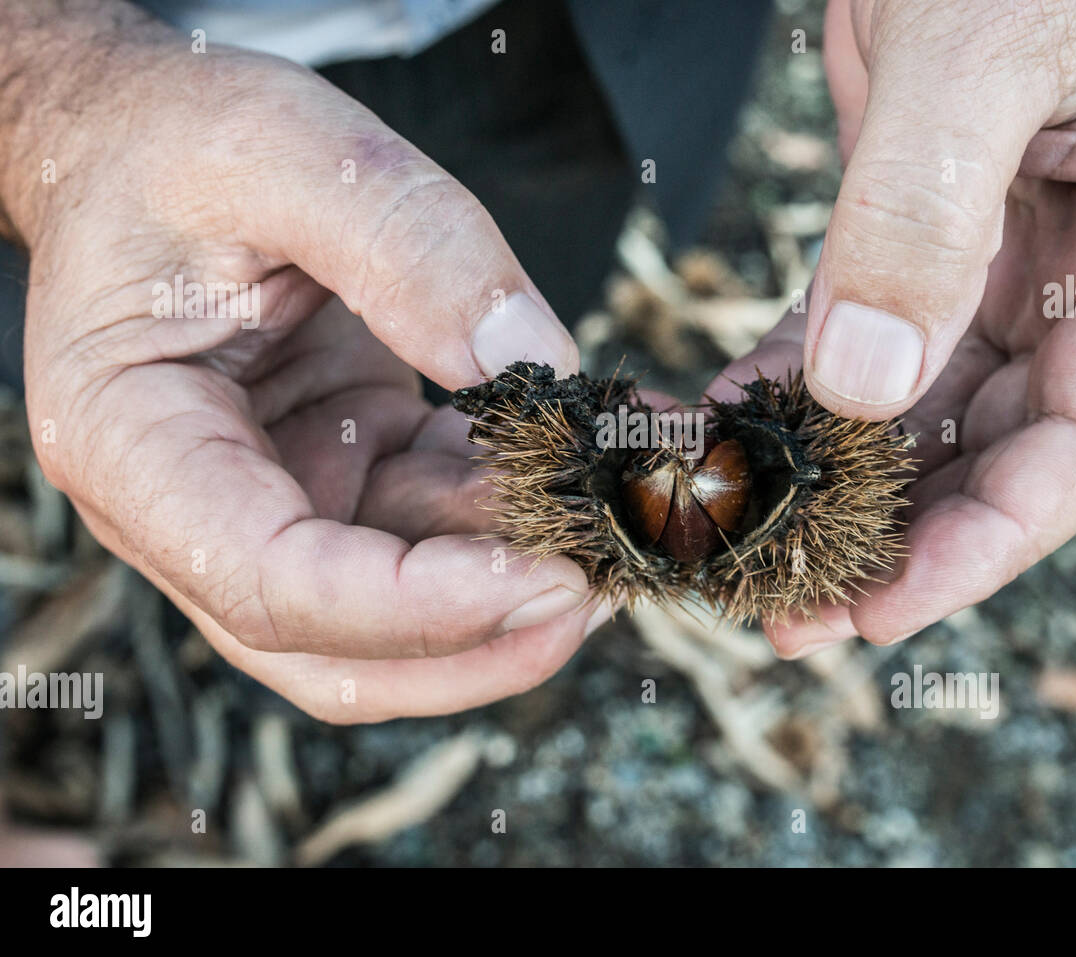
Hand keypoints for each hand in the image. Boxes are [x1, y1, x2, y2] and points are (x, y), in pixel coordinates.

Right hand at [3, 5, 602, 720]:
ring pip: (401, 610)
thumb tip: (530, 361)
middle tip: (602, 587)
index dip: (417, 608)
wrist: (148, 145)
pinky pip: (436, 529)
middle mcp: (194, 507)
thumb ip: (407, 245)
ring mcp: (275, 498)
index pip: (273, 587)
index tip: (548, 580)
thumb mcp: (284, 150)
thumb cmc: (178, 143)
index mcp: (134, 445)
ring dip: (515, 580)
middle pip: (335, 650)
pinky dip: (512, 513)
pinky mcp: (343, 471)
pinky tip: (587, 463)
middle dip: (477, 642)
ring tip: (620, 513)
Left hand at [711, 0, 1075, 655]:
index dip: (998, 532)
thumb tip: (868, 387)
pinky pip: (856, 332)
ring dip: (843, 483)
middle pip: (1006, 438)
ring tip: (752, 551)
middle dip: (905, 536)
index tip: (891, 607)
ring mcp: (1005, 247)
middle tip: (795, 611)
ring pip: (926, 404)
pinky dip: (794, 389)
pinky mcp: (914, 226)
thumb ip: (926, 212)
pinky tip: (731, 431)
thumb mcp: (987, 42)